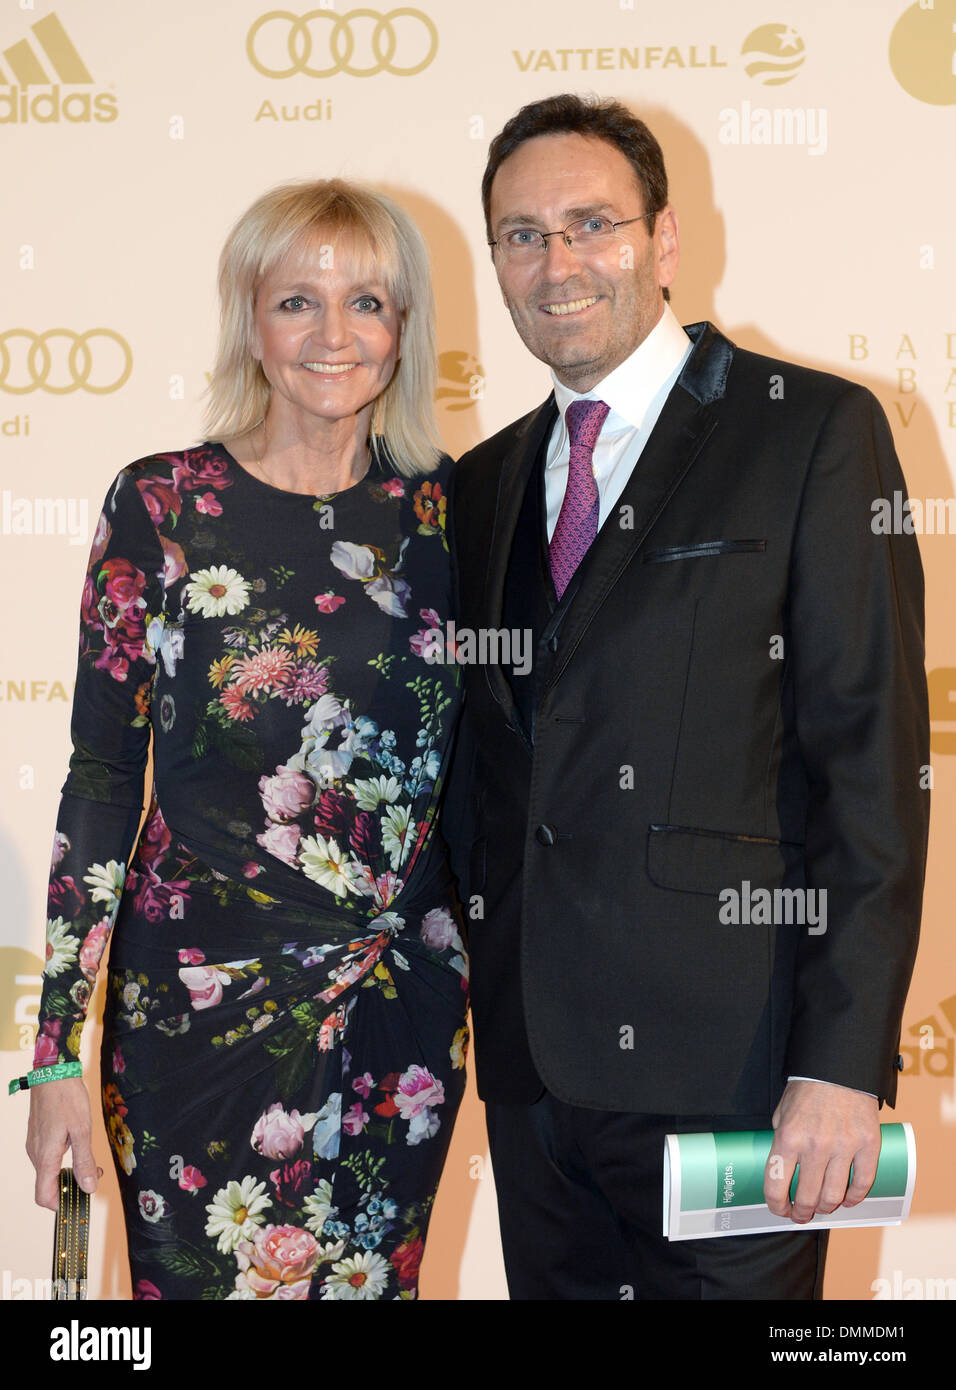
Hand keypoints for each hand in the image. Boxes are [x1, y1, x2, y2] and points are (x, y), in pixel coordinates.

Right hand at [26, 1077, 102, 1210]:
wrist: (52, 1072)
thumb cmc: (67, 1098)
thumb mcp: (82, 1130)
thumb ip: (84, 1160)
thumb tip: (88, 1188)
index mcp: (45, 1157)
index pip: (44, 1196)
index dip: (59, 1205)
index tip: (78, 1201)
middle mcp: (36, 1154)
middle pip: (48, 1184)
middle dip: (71, 1184)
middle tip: (95, 1173)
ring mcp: (35, 1144)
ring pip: (49, 1169)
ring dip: (68, 1170)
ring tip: (90, 1159)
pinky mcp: (38, 1135)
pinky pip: (48, 1156)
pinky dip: (63, 1158)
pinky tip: (78, 1144)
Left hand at [763, 1079, 880, 1222]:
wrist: (838, 1066)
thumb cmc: (808, 1090)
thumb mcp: (782, 1113)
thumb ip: (782, 1142)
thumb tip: (782, 1172)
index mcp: (789, 1136)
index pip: (776, 1185)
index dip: (776, 1205)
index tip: (780, 1210)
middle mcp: (815, 1145)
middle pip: (807, 1197)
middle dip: (802, 1213)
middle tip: (802, 1215)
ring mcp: (844, 1146)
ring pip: (834, 1196)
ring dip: (827, 1208)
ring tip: (823, 1207)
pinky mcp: (868, 1144)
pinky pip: (863, 1183)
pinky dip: (855, 1197)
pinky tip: (847, 1199)